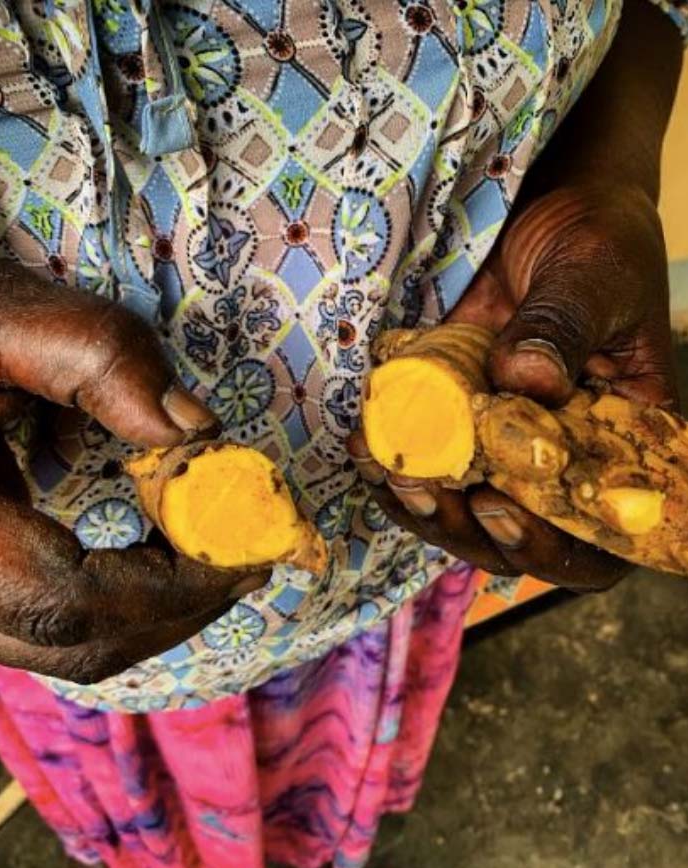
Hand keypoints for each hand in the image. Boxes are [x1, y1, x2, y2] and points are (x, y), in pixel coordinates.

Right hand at [0, 254, 267, 682]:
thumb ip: (94, 355)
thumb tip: (200, 431)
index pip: (59, 597)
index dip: (167, 586)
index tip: (244, 548)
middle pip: (67, 640)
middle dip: (174, 606)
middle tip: (248, 555)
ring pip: (57, 641)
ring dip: (152, 606)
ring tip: (217, 550)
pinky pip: (45, 613)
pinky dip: (117, 592)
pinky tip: (158, 544)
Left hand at [349, 180, 675, 590]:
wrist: (547, 206)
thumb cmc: (595, 234)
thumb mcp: (593, 271)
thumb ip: (565, 326)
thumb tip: (528, 381)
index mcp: (622, 439)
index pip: (602, 528)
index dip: (551, 542)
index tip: (496, 507)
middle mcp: (563, 454)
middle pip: (520, 532)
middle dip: (464, 528)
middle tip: (418, 490)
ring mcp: (504, 439)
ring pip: (464, 507)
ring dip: (420, 503)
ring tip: (384, 468)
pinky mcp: (457, 415)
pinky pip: (427, 459)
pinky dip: (393, 459)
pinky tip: (363, 442)